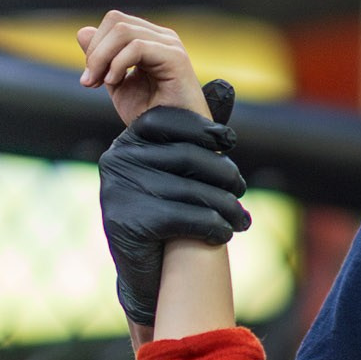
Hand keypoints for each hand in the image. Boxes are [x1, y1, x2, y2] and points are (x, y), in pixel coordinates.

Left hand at [78, 11, 207, 126]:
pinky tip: (115, 82)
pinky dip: (118, 64)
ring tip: (102, 83)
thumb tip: (83, 31)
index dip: (94, 45)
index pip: (114, 22)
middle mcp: (161, 37)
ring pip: (123, 30)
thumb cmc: (150, 115)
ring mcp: (170, 45)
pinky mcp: (175, 57)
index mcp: (149, 40)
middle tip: (90, 81)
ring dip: (103, 58)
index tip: (89, 79)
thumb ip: (101, 58)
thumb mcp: (115, 83)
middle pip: (115, 21)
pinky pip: (137, 46)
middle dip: (95, 51)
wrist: (172, 139)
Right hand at [99, 108, 250, 327]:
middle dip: (224, 173)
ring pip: (193, 191)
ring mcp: (119, 192)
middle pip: (188, 156)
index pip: (170, 122)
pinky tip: (226, 232)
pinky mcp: (128, 222)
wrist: (145, 274)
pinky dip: (215, 226)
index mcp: (126, 142)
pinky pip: (187, 217)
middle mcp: (117, 161)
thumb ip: (193, 135)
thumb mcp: (174, 172)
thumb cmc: (166, 215)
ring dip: (227, 207)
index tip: (229, 141)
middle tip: (241, 189)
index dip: (204, 129)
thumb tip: (225, 86)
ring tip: (243, 219)